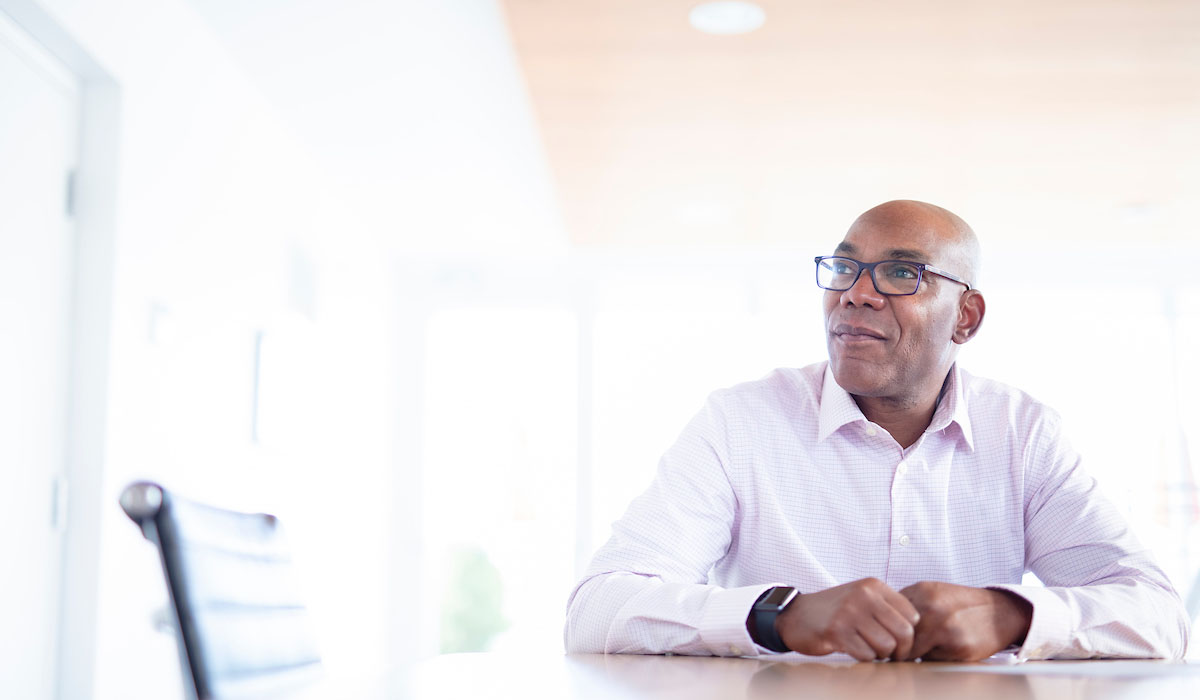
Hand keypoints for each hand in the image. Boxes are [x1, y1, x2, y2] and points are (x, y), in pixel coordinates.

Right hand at [775, 578, 920, 660]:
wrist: (796, 615)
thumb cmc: (835, 610)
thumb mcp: (862, 597)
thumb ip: (887, 606)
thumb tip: (916, 629)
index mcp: (873, 585)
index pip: (912, 615)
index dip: (910, 634)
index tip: (899, 641)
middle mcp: (863, 595)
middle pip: (903, 632)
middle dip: (900, 650)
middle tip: (890, 654)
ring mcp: (849, 612)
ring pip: (886, 646)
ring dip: (880, 655)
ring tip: (869, 649)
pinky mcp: (836, 631)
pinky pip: (866, 654)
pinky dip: (864, 658)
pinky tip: (854, 649)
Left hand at [899, 581, 1032, 660]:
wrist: (1000, 612)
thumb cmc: (961, 605)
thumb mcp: (933, 593)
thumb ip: (907, 604)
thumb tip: (879, 625)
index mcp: (921, 591)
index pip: (888, 616)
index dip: (886, 630)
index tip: (889, 638)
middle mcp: (930, 607)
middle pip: (897, 636)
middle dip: (896, 646)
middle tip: (901, 650)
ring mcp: (944, 626)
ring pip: (911, 651)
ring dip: (913, 655)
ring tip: (924, 649)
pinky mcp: (958, 645)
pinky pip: (932, 660)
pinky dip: (933, 659)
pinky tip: (944, 650)